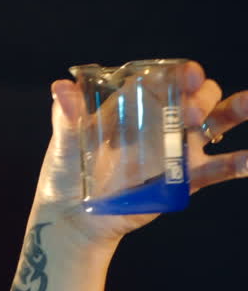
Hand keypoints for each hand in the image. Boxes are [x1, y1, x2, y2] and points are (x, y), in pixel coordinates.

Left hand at [30, 61, 247, 248]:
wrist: (75, 217)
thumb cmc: (67, 174)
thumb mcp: (65, 142)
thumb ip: (67, 116)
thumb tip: (60, 88)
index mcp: (134, 106)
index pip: (163, 81)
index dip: (179, 73)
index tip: (188, 74)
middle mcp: (160, 122)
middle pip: (194, 97)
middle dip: (202, 96)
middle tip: (192, 112)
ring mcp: (176, 149)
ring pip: (216, 124)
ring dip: (234, 111)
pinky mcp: (185, 178)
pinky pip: (218, 168)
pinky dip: (237, 164)